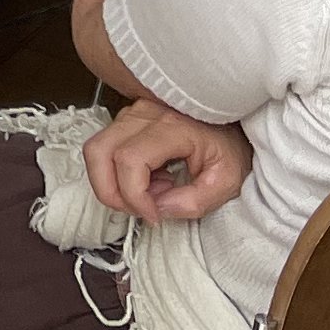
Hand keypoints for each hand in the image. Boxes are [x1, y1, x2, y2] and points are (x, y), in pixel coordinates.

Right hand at [83, 96, 250, 223]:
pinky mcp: (128, 119)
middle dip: (110, 192)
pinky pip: (106, 148)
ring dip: (113, 182)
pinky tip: (150, 180)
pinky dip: (118, 173)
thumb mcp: (226, 181)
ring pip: (96, 149)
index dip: (134, 196)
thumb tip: (158, 208)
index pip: (128, 160)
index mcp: (171, 127)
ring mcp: (132, 113)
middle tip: (137, 209)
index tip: (153, 216)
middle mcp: (144, 114)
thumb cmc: (230, 147)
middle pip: (98, 152)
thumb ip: (194, 201)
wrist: (234, 123)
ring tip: (148, 193)